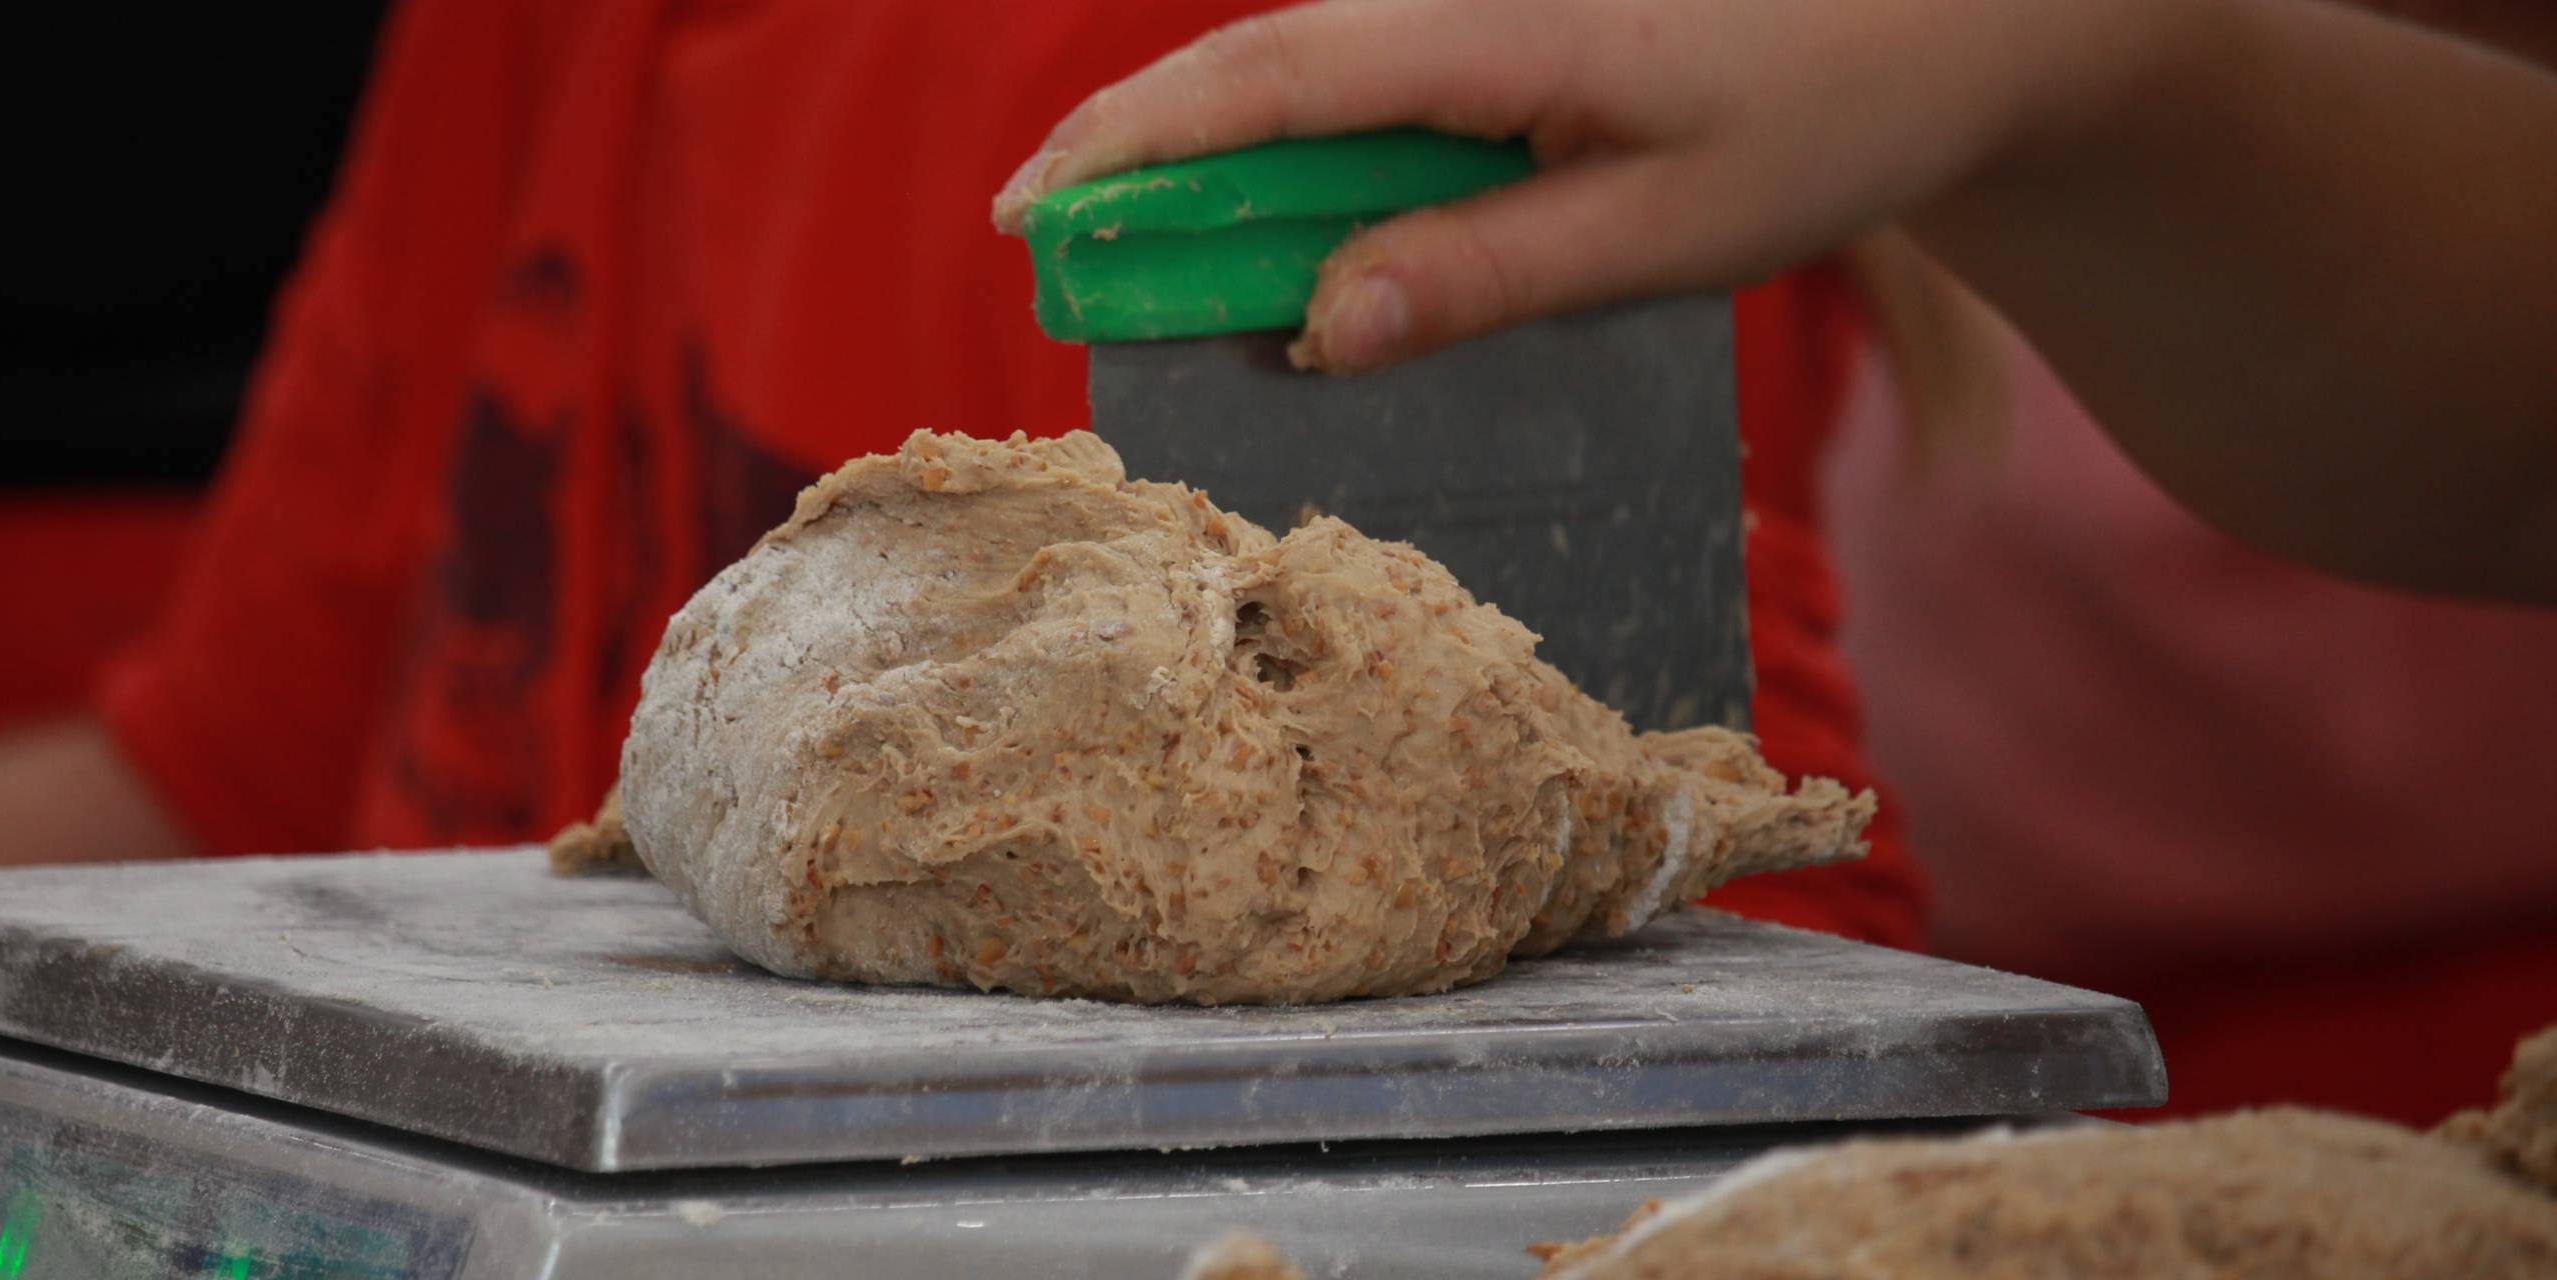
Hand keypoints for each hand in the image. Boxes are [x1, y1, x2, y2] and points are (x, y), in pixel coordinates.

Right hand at [993, 0, 2196, 371]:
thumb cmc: (1829, 115)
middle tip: (1050, 257)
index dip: (1133, 140)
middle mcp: (1470, 1)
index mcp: (1499, 31)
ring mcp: (1485, 18)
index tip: (1030, 212)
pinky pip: (1370, 96)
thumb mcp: (1668, 226)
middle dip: (1136, 156)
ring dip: (1218, 169)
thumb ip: (1486, 271)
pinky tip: (1300, 246)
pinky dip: (1304, 166)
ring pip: (1306, 81)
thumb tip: (1314, 327)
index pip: (1270, 80)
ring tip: (1148, 268)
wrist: (1956, 24)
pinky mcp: (1506, 45)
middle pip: (1258, 72)